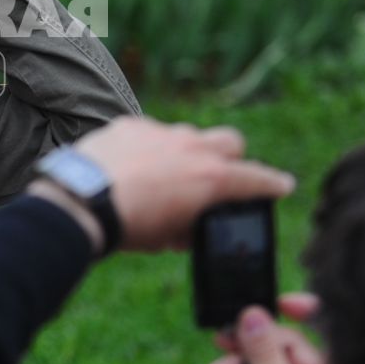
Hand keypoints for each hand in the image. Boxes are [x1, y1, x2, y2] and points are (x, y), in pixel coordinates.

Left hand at [60, 117, 296, 252]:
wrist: (81, 201)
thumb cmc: (128, 226)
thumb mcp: (165, 239)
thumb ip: (185, 229)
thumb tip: (185, 231)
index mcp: (211, 178)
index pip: (256, 179)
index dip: (272, 184)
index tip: (282, 185)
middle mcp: (193, 148)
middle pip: (230, 142)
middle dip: (230, 157)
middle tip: (217, 175)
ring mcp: (161, 131)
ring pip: (186, 134)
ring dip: (183, 152)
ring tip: (162, 175)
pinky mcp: (130, 124)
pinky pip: (147, 132)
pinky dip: (145, 148)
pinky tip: (127, 166)